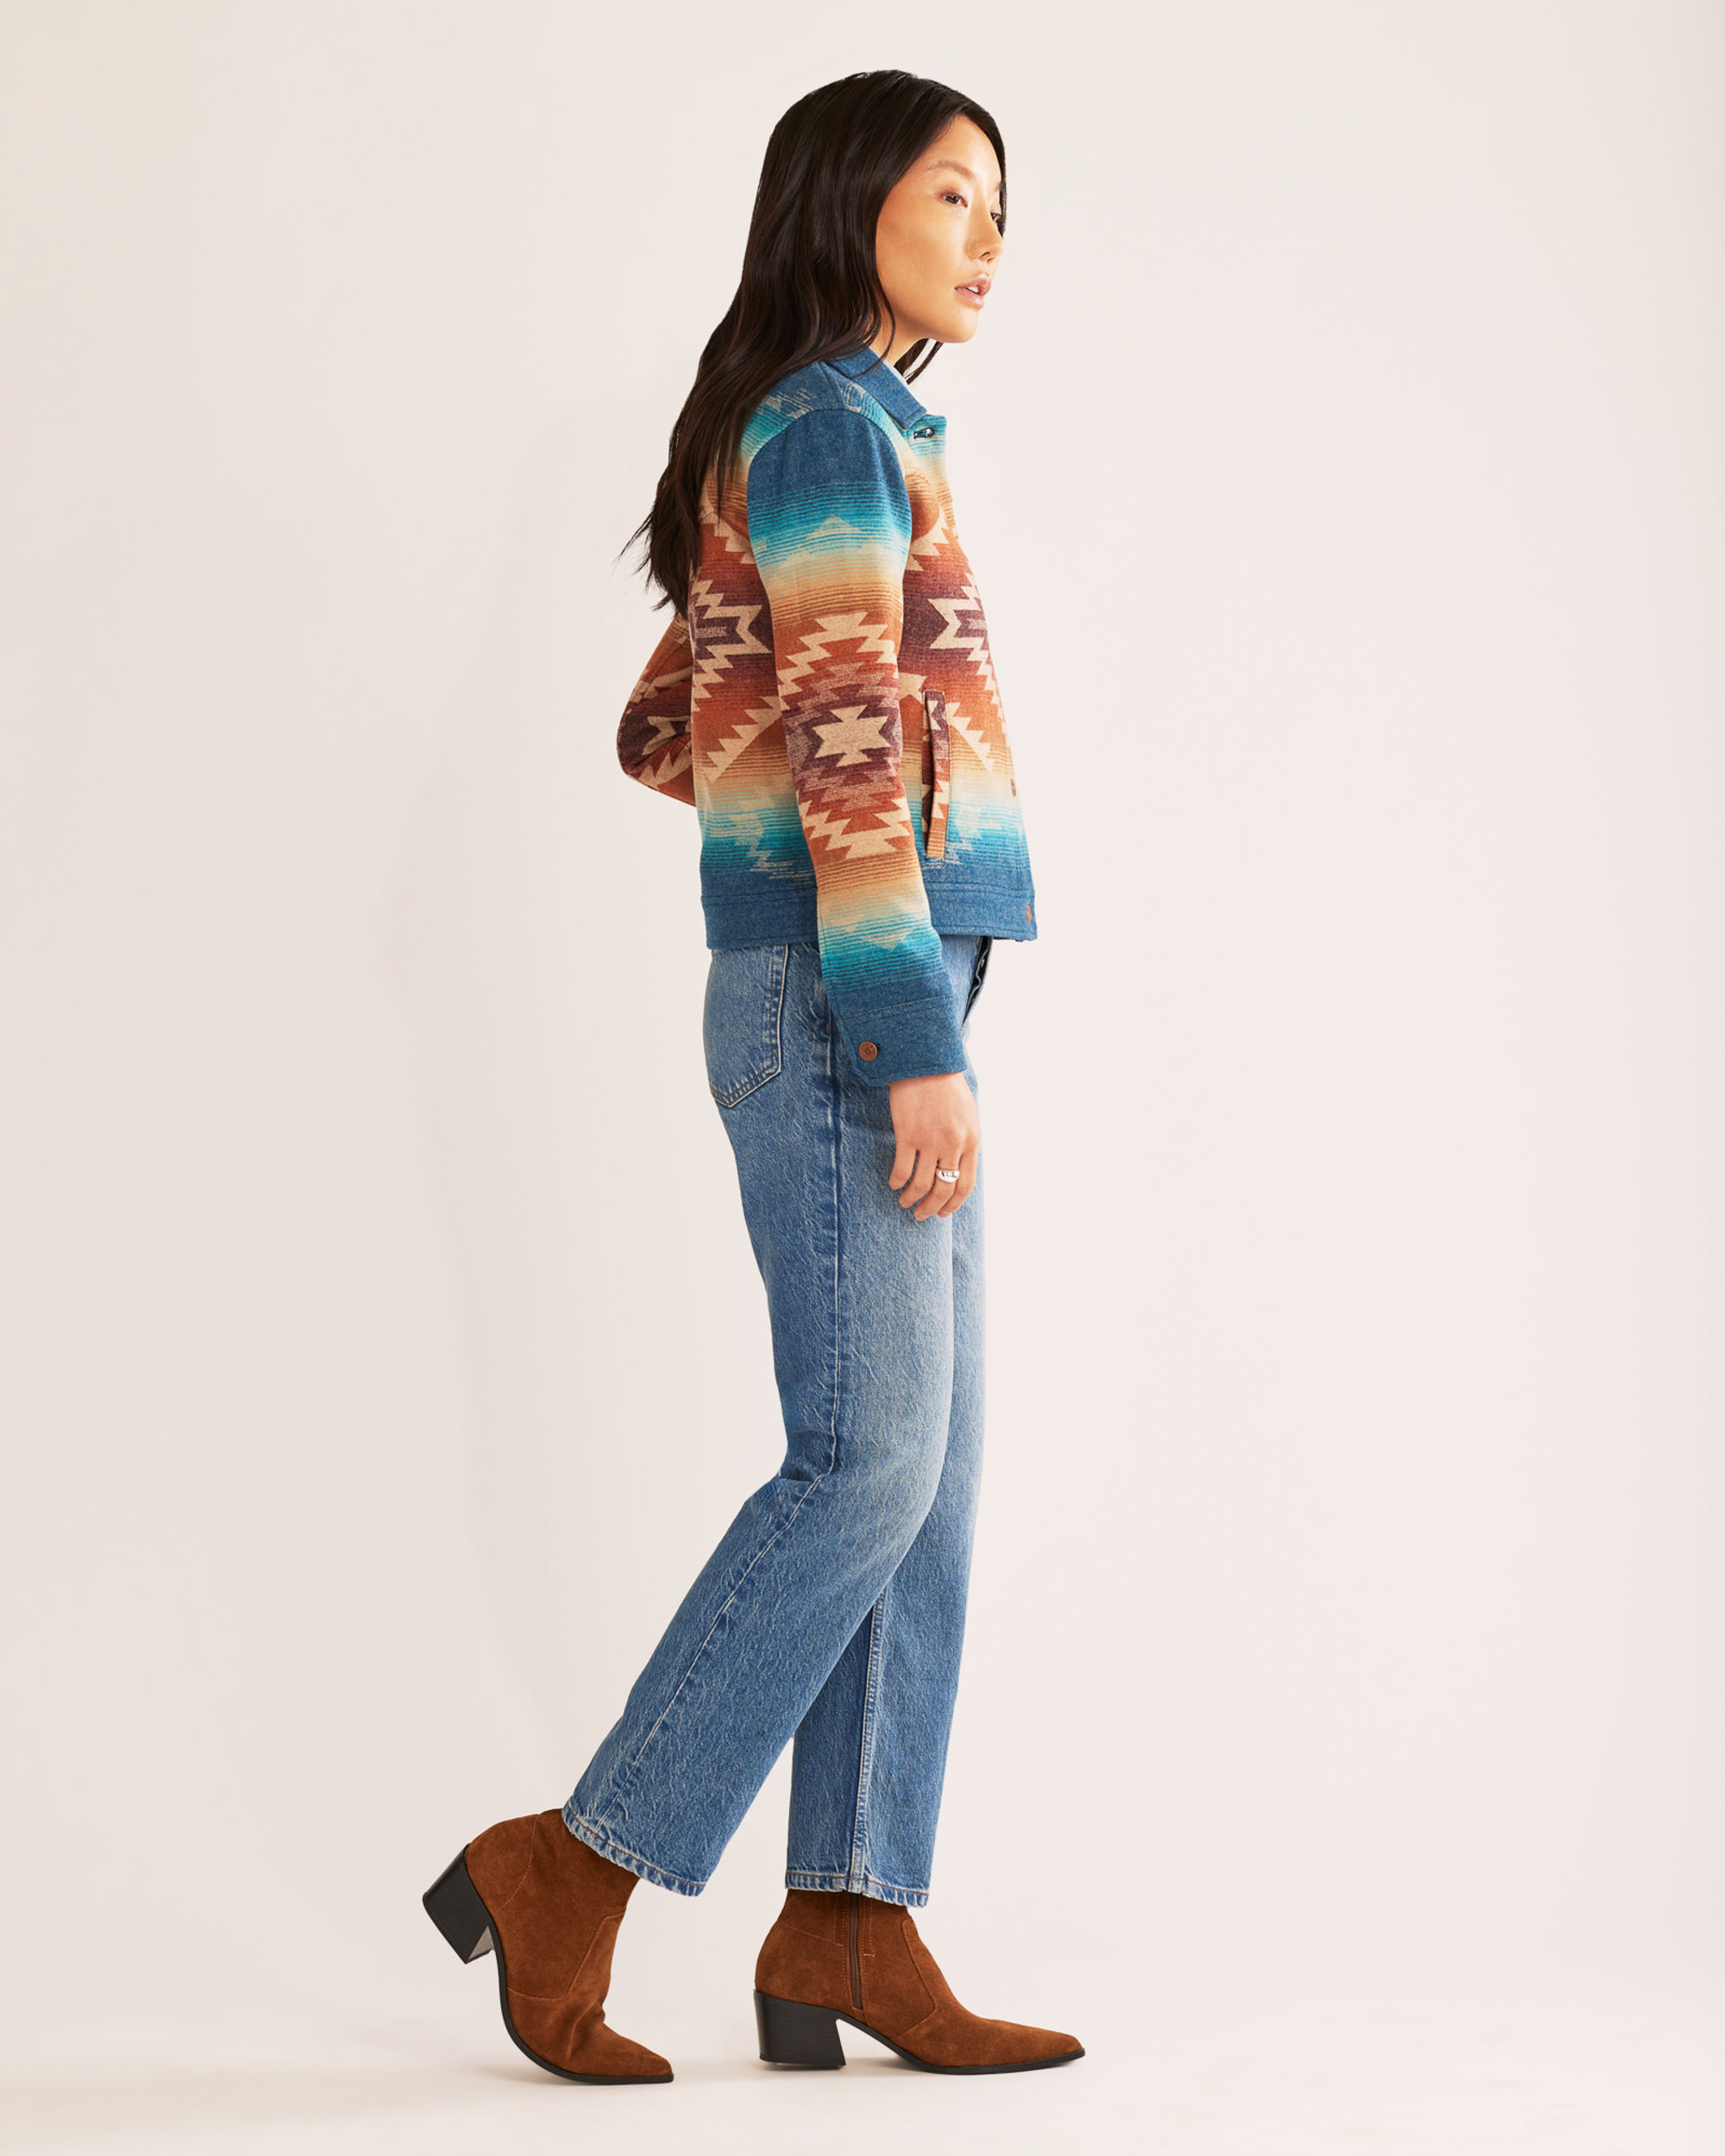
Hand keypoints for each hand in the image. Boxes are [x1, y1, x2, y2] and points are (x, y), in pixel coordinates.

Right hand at [887, 1071, 979, 1220]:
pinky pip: (901, 1169)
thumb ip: (966, 1142)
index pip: (965, 1185)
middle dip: (932, 1208)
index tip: (943, 1213)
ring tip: (905, 1202)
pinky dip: (897, 1181)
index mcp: (971, 1141)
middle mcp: (953, 1145)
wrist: (926, 1062)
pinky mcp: (908, 1135)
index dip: (953, 1203)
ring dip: (912, 1199)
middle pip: (944, 1189)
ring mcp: (930, 1141)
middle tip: (922, 1215)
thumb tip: (957, 1168)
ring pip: (921, 1184)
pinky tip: (894, 1184)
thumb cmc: (947, 1087)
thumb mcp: (968, 1116)